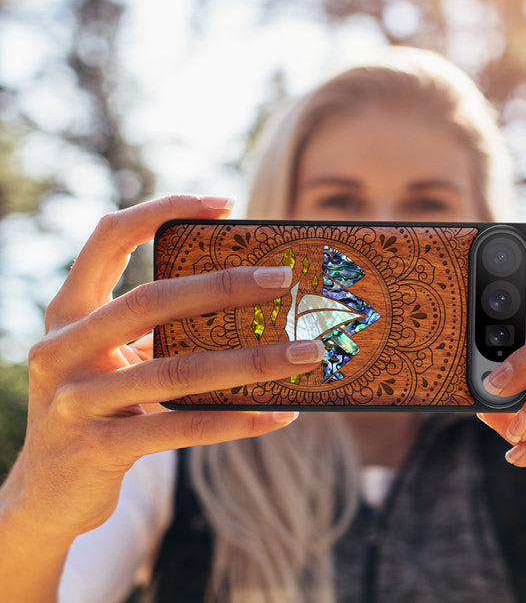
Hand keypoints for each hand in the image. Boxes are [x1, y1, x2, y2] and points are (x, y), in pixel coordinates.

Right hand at [2, 195, 323, 543]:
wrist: (47, 493)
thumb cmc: (99, 407)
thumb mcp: (114, 358)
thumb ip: (158, 330)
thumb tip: (250, 304)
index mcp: (69, 312)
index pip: (108, 237)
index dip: (162, 210)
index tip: (225, 204)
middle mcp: (62, 348)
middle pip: (151, 300)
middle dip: (224, 285)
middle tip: (284, 278)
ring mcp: (75, 401)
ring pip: (177, 371)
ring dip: (252, 361)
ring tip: (306, 353)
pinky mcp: (98, 449)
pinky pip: (182, 428)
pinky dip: (236, 420)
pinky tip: (279, 414)